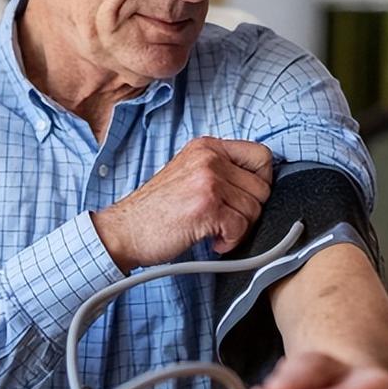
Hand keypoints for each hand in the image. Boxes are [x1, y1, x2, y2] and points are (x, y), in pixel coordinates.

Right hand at [92, 137, 271, 272]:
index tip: (243, 198)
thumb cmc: (156, 210)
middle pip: (262, 187)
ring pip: (254, 210)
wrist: (125, 230)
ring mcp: (208, 180)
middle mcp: (209, 157)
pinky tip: (210, 241)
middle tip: (224, 220)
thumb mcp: (189, 174)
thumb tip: (261, 184)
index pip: (261, 155)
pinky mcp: (207, 206)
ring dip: (238, 229)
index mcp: (207, 146)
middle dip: (248, 211)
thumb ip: (221, 171)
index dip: (260, 181)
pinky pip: (241, 228)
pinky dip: (229, 242)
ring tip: (213, 230)